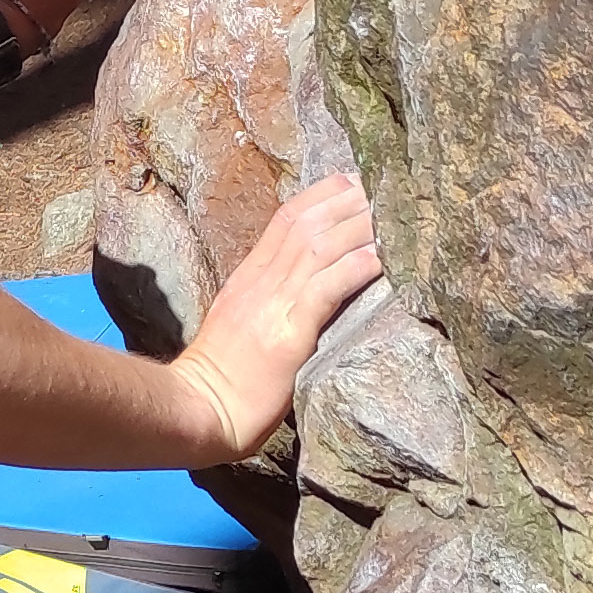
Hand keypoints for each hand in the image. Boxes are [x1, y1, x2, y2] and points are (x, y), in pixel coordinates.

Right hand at [169, 173, 383, 461]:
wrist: (200, 408)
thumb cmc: (223, 378)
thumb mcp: (239, 324)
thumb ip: (267, 301)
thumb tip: (304, 289)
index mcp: (248, 277)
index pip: (285, 219)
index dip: (322, 196)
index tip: (354, 185)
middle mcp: (259, 281)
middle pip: (305, 223)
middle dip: (346, 201)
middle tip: (384, 187)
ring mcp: (272, 304)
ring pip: (318, 247)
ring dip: (358, 226)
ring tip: (392, 214)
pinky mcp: (288, 332)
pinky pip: (325, 289)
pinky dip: (355, 268)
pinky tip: (380, 258)